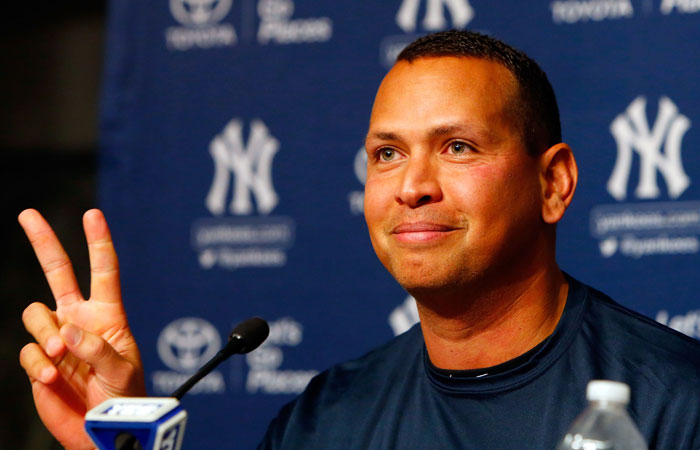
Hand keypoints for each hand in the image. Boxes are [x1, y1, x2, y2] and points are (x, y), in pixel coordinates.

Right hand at [19, 208, 145, 449]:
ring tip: (57, 356)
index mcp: (108, 315)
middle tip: (28, 214)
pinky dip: (36, 364)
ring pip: (35, 314)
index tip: (93, 214)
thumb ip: (98, 349)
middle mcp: (79, 320)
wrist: (101, 431)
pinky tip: (51, 379)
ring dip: (43, 333)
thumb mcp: (122, 370)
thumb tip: (67, 331)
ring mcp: (57, 340)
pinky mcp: (38, 362)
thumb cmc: (124, 397)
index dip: (99, 242)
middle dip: (44, 242)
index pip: (104, 272)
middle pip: (58, 272)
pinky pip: (28, 352)